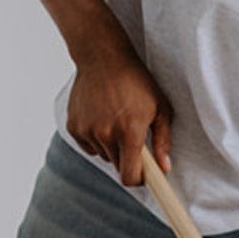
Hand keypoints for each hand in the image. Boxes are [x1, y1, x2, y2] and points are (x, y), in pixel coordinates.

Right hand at [65, 31, 172, 185]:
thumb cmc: (137, 81)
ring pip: (103, 155)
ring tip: (116, 120)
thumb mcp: (160, 107)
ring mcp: (87, 130)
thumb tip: (164, 168)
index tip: (144, 174)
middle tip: (132, 136)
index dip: (138, 179)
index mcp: (129, 132)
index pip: (129, 177)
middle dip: (127, 158)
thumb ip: (162, 141)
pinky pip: (88, 146)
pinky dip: (96, 138)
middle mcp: (105, 134)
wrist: (103, 58)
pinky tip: (101, 117)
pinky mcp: (73, 126)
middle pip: (117, 166)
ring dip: (111, 146)